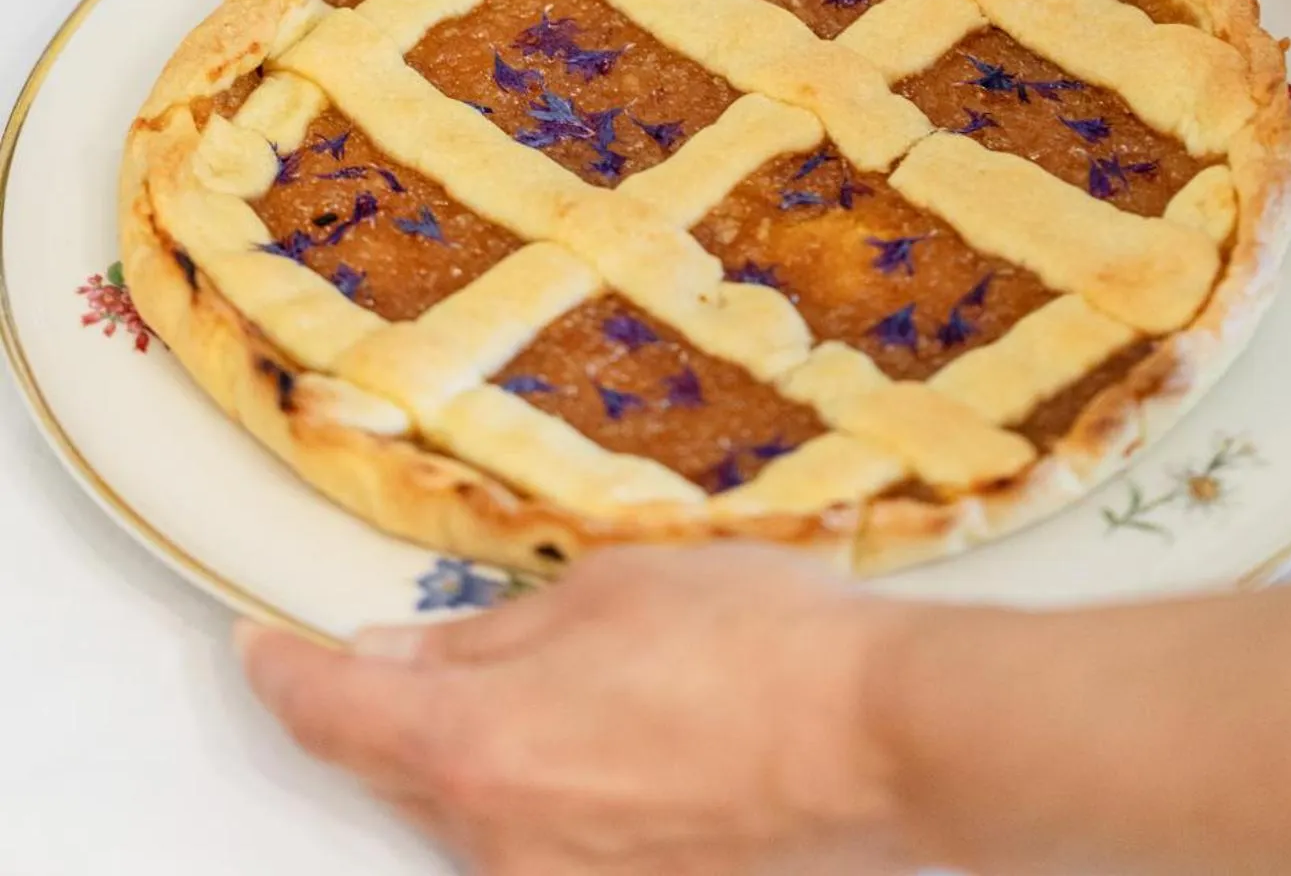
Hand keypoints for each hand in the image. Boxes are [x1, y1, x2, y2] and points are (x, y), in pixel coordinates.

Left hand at [237, 544, 930, 875]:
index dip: (281, 673)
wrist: (883, 737)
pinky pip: (545, 847)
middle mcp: (499, 842)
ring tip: (575, 685)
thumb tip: (399, 654)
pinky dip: (548, 794)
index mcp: (475, 745)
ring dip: (485, 753)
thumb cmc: (755, 643)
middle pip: (398, 773)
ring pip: (475, 814)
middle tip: (429, 646)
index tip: (258, 646)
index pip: (330, 714)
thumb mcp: (600, 591)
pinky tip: (621, 740)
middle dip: (394, 709)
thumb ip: (481, 637)